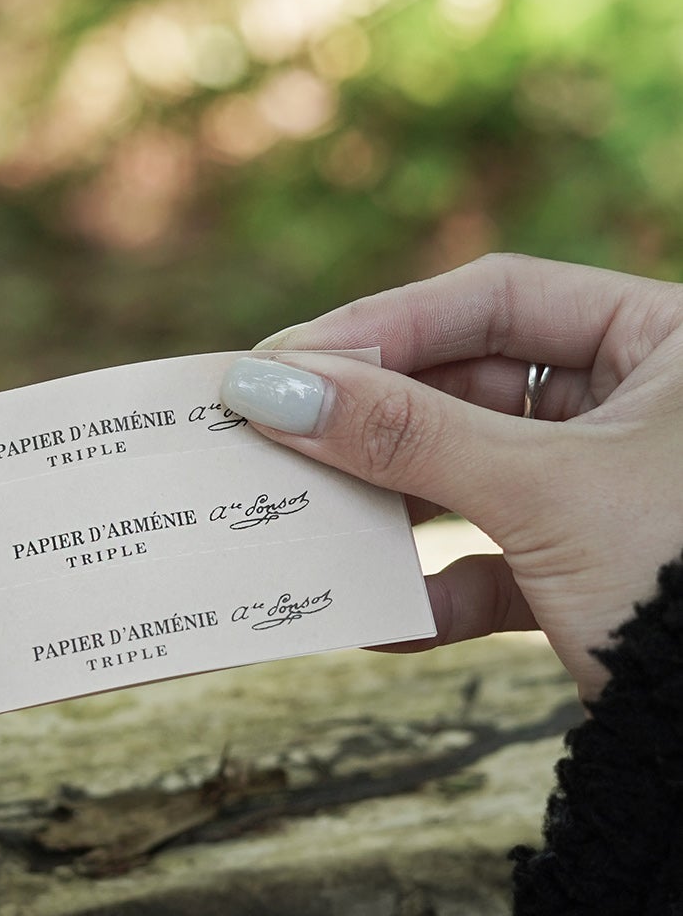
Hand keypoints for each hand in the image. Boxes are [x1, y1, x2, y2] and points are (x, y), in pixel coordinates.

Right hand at [219, 253, 682, 701]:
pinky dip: (436, 589)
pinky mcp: (592, 572)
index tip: (285, 362)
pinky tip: (378, 617)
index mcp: (667, 340)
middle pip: (472, 384)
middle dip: (373, 419)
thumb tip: (272, 391)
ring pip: (472, 472)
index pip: (497, 298)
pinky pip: (494, 562)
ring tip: (304, 514)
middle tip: (273, 432)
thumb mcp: (541, 493)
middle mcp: (642, 402)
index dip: (383, 325)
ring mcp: (613, 489)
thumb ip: (405, 435)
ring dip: (391, 503)